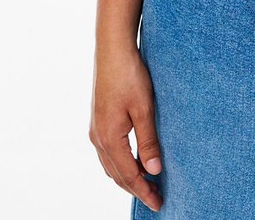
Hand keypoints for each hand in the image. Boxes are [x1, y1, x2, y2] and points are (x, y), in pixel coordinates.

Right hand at [88, 44, 163, 212]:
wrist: (112, 50)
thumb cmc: (130, 75)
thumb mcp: (144, 109)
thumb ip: (148, 141)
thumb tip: (154, 170)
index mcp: (109, 138)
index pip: (129, 175)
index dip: (144, 191)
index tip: (158, 203)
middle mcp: (98, 138)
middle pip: (117, 174)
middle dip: (136, 188)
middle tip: (155, 198)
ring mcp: (95, 129)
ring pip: (110, 165)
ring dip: (127, 177)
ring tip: (146, 183)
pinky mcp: (98, 120)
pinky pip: (107, 153)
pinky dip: (120, 163)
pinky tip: (132, 161)